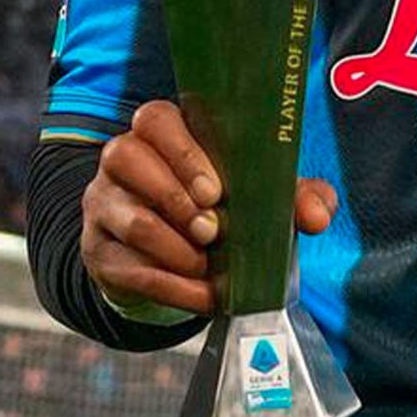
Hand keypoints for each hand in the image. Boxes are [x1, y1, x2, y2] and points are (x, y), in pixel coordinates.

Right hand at [82, 98, 338, 316]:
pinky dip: (172, 288)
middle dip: (176, 200)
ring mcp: (104, 203)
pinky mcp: (98, 252)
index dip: (183, 152)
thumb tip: (318, 215)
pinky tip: (203, 297)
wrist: (182, 259)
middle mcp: (122, 159)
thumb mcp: (262, 195)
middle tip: (214, 232)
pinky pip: (129, 268)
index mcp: (163, 132)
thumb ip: (296, 196)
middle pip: (127, 158)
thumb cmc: (226, 209)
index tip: (215, 190)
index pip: (156, 119)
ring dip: (175, 248)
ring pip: (129, 218)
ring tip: (208, 265)